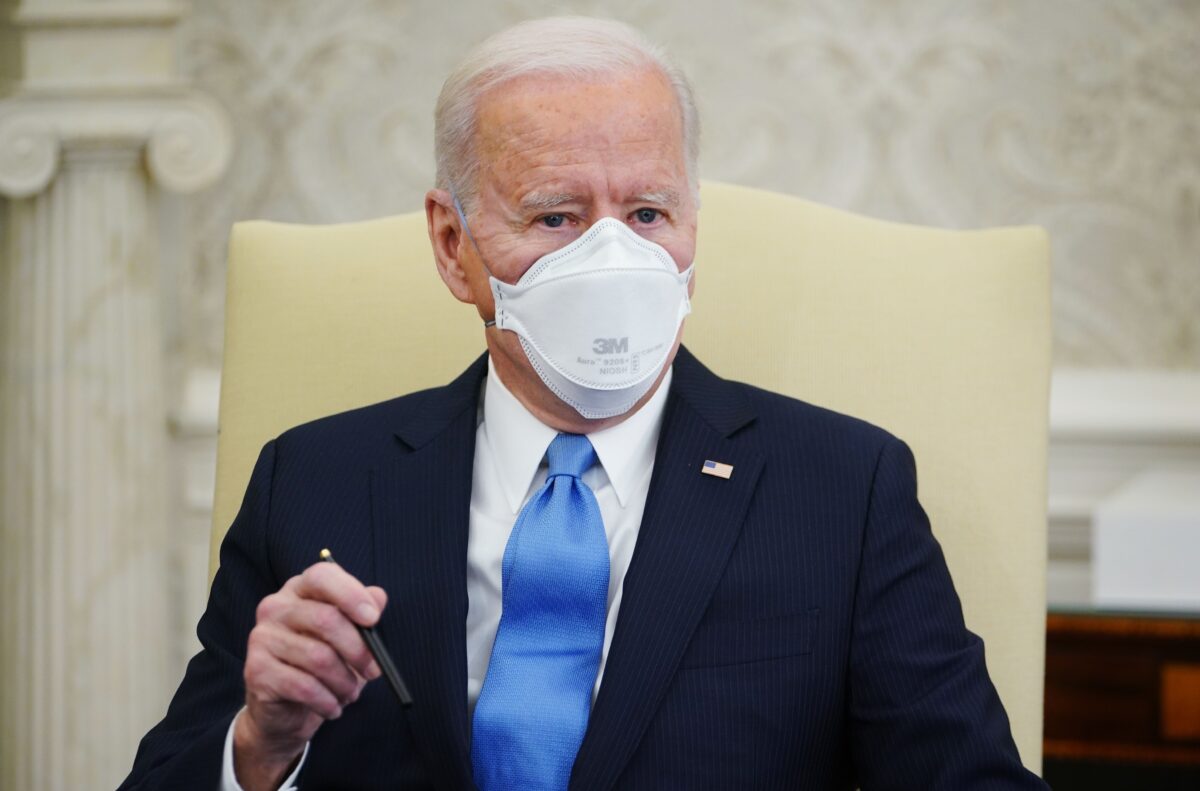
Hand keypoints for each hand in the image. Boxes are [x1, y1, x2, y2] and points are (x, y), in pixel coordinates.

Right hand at [234, 561, 385, 789]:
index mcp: (299, 590)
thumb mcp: (349, 636)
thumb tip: (378, 597)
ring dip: (344, 682)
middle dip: (358, 650)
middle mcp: (276, 607)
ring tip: (350, 693)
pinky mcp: (256, 670)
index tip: (373, 619)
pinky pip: (303, 686)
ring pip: (318, 657)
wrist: (286, 710)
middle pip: (326, 619)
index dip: (351, 594)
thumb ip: (364, 613)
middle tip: (374, 671)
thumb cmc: (322, 665)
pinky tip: (332, 707)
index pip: (322, 576)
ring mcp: (262, 637)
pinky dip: (327, 701)